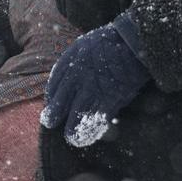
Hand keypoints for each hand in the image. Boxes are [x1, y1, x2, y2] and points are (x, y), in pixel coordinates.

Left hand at [41, 13, 150, 146]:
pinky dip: (92, 132)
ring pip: (75, 119)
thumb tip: (67, 81)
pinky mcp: (109, 100)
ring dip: (72, 132)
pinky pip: (96, 122)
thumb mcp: (82, 47)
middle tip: (51, 123)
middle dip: (53, 118)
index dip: (51, 101)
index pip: (52, 89)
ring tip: (72, 138)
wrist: (131, 42)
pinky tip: (88, 136)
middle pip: (58, 107)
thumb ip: (72, 64)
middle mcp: (74, 80)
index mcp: (67, 64)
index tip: (52, 107)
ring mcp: (91, 91)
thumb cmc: (108, 43)